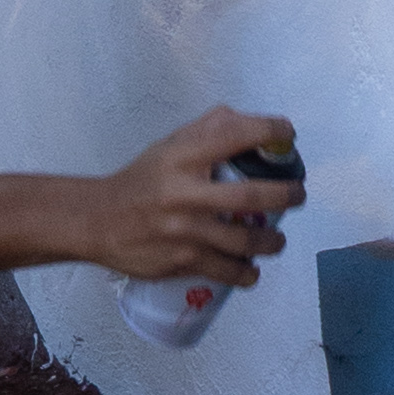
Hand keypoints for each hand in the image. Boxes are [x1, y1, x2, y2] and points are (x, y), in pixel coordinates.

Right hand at [94, 105, 298, 291]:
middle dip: (287, 195)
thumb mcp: (166, 147)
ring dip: (273, 241)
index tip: (287, 136)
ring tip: (277, 239)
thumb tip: (245, 122)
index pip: (236, 134)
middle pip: (253, 195)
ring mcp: (185, 230)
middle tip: (297, 195)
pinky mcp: (182, 261)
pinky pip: (228, 272)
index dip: (271, 132)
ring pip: (246, 241)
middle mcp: (185, 192)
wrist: (96, 222)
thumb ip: (204, 131)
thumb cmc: (138, 182)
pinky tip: (251, 270)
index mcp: (182, 156)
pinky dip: (247, 273)